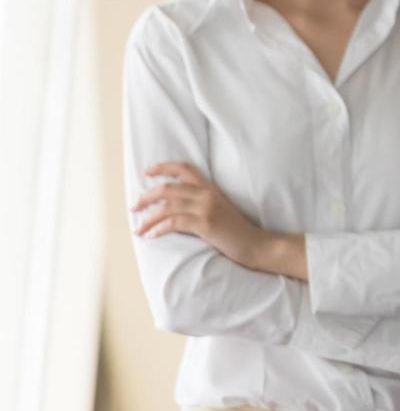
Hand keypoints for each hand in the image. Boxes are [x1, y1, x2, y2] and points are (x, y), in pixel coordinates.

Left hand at [132, 161, 270, 268]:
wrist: (255, 244)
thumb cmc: (235, 231)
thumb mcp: (219, 210)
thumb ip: (199, 205)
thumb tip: (171, 209)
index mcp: (211, 188)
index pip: (185, 168)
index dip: (163, 167)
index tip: (147, 171)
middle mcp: (207, 194)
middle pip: (168, 188)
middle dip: (146, 197)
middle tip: (133, 207)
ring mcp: (207, 208)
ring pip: (168, 207)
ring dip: (148, 218)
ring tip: (138, 228)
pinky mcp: (206, 223)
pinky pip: (174, 223)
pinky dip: (159, 229)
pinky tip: (151, 236)